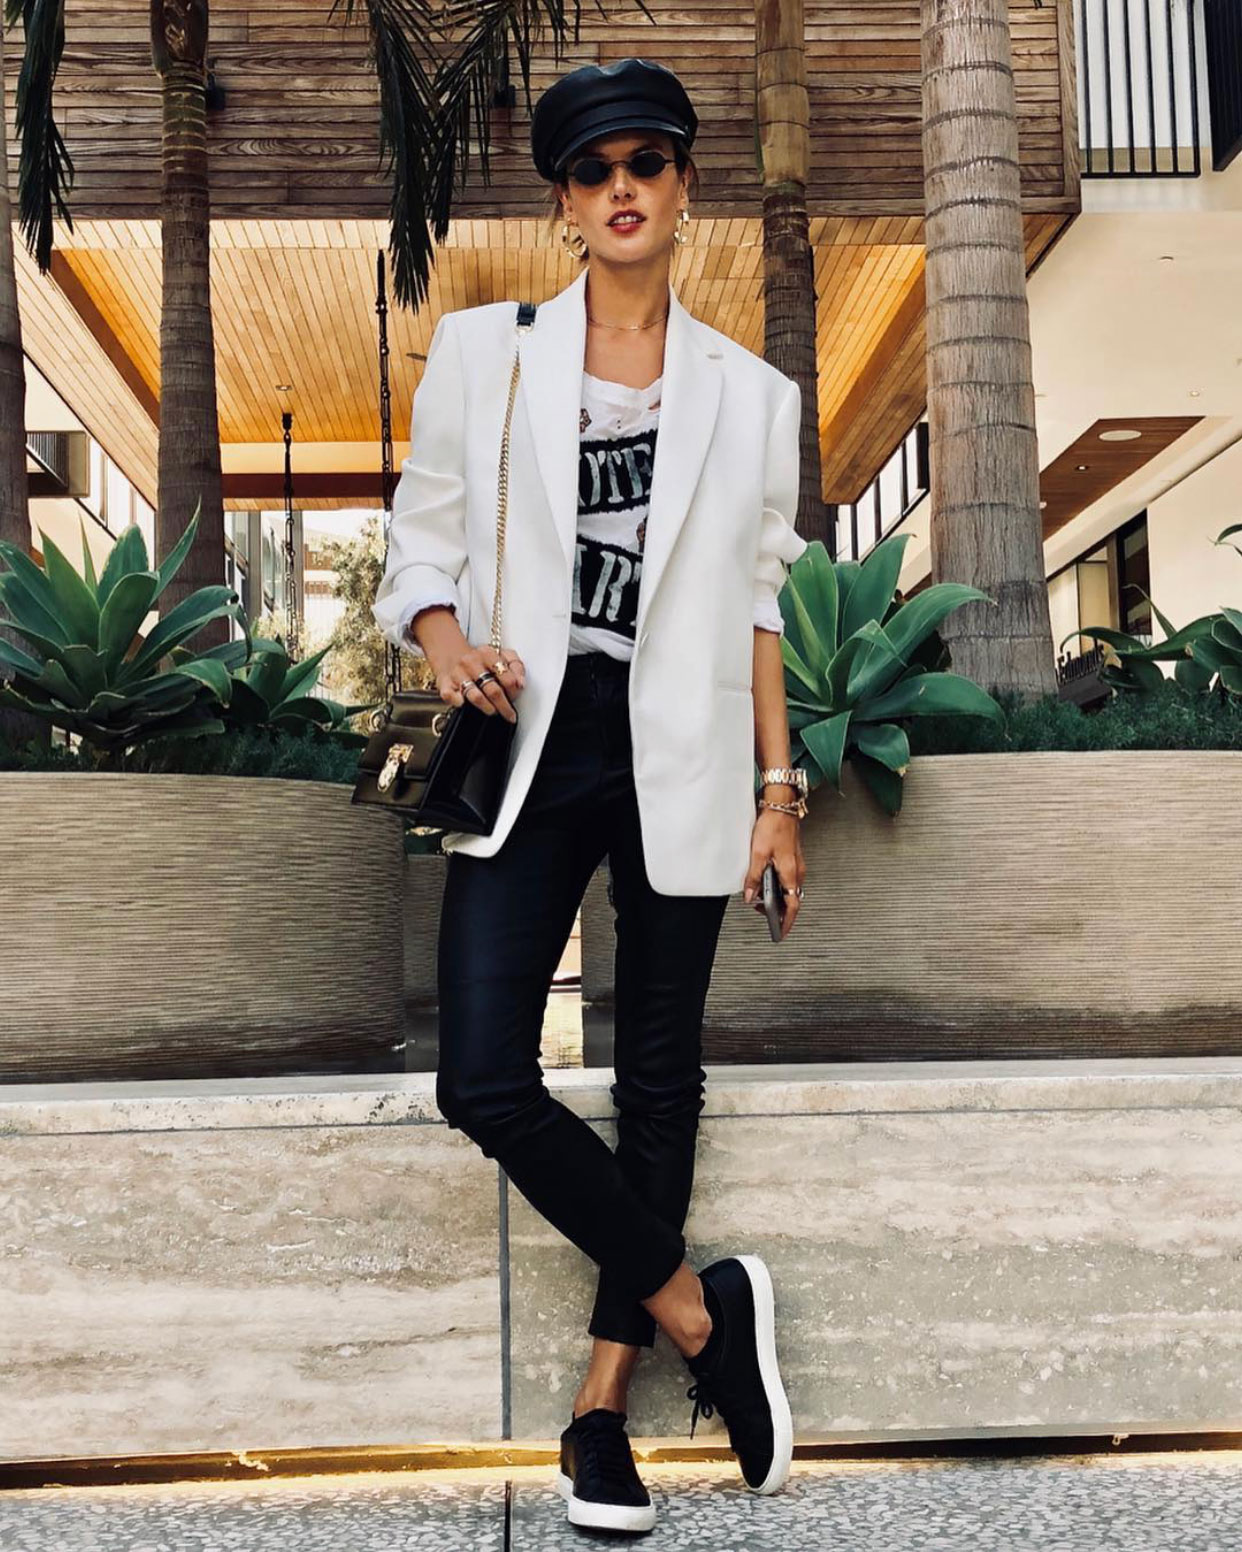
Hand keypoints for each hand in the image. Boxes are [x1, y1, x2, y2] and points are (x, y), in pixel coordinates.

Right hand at [435, 643, 525, 724]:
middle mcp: (471, 663)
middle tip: (509, 714)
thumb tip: (521, 684)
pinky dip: (459, 702)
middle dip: (504, 706)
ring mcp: (457, 674)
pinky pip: (451, 696)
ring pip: (475, 696)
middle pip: (493, 690)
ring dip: (488, 708)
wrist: (449, 653)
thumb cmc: (479, 660)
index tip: (514, 697)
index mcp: (487, 653)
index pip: (507, 677)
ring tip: (493, 711)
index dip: (514, 691)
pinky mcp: (445, 684)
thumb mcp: (501, 655)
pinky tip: (465, 704)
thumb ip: (516, 666)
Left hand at [742, 807, 804, 939]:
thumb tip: (750, 895)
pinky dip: (778, 886)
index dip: (786, 922)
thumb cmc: (774, 825)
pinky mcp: (793, 858)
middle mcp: (797, 871)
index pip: (792, 906)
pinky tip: (766, 882)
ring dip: (777, 897)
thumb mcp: (758, 854)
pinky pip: (787, 879)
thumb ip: (754, 878)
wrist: (782, 806)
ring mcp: (796, 864)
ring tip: (761, 899)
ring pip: (789, 889)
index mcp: (791, 873)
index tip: (780, 932)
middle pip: (791, 899)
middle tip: (763, 914)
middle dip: (778, 911)